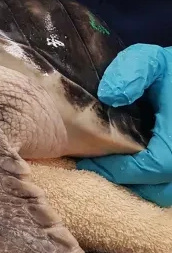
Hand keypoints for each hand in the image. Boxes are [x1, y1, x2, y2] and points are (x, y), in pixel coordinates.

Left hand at [77, 44, 171, 206]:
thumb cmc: (171, 69)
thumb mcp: (153, 60)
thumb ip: (133, 70)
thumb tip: (110, 96)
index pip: (155, 166)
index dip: (120, 170)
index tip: (89, 164)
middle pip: (163, 189)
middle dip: (130, 184)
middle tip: (98, 170)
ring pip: (169, 192)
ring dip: (142, 187)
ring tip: (113, 170)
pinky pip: (170, 185)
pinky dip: (152, 183)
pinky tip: (131, 168)